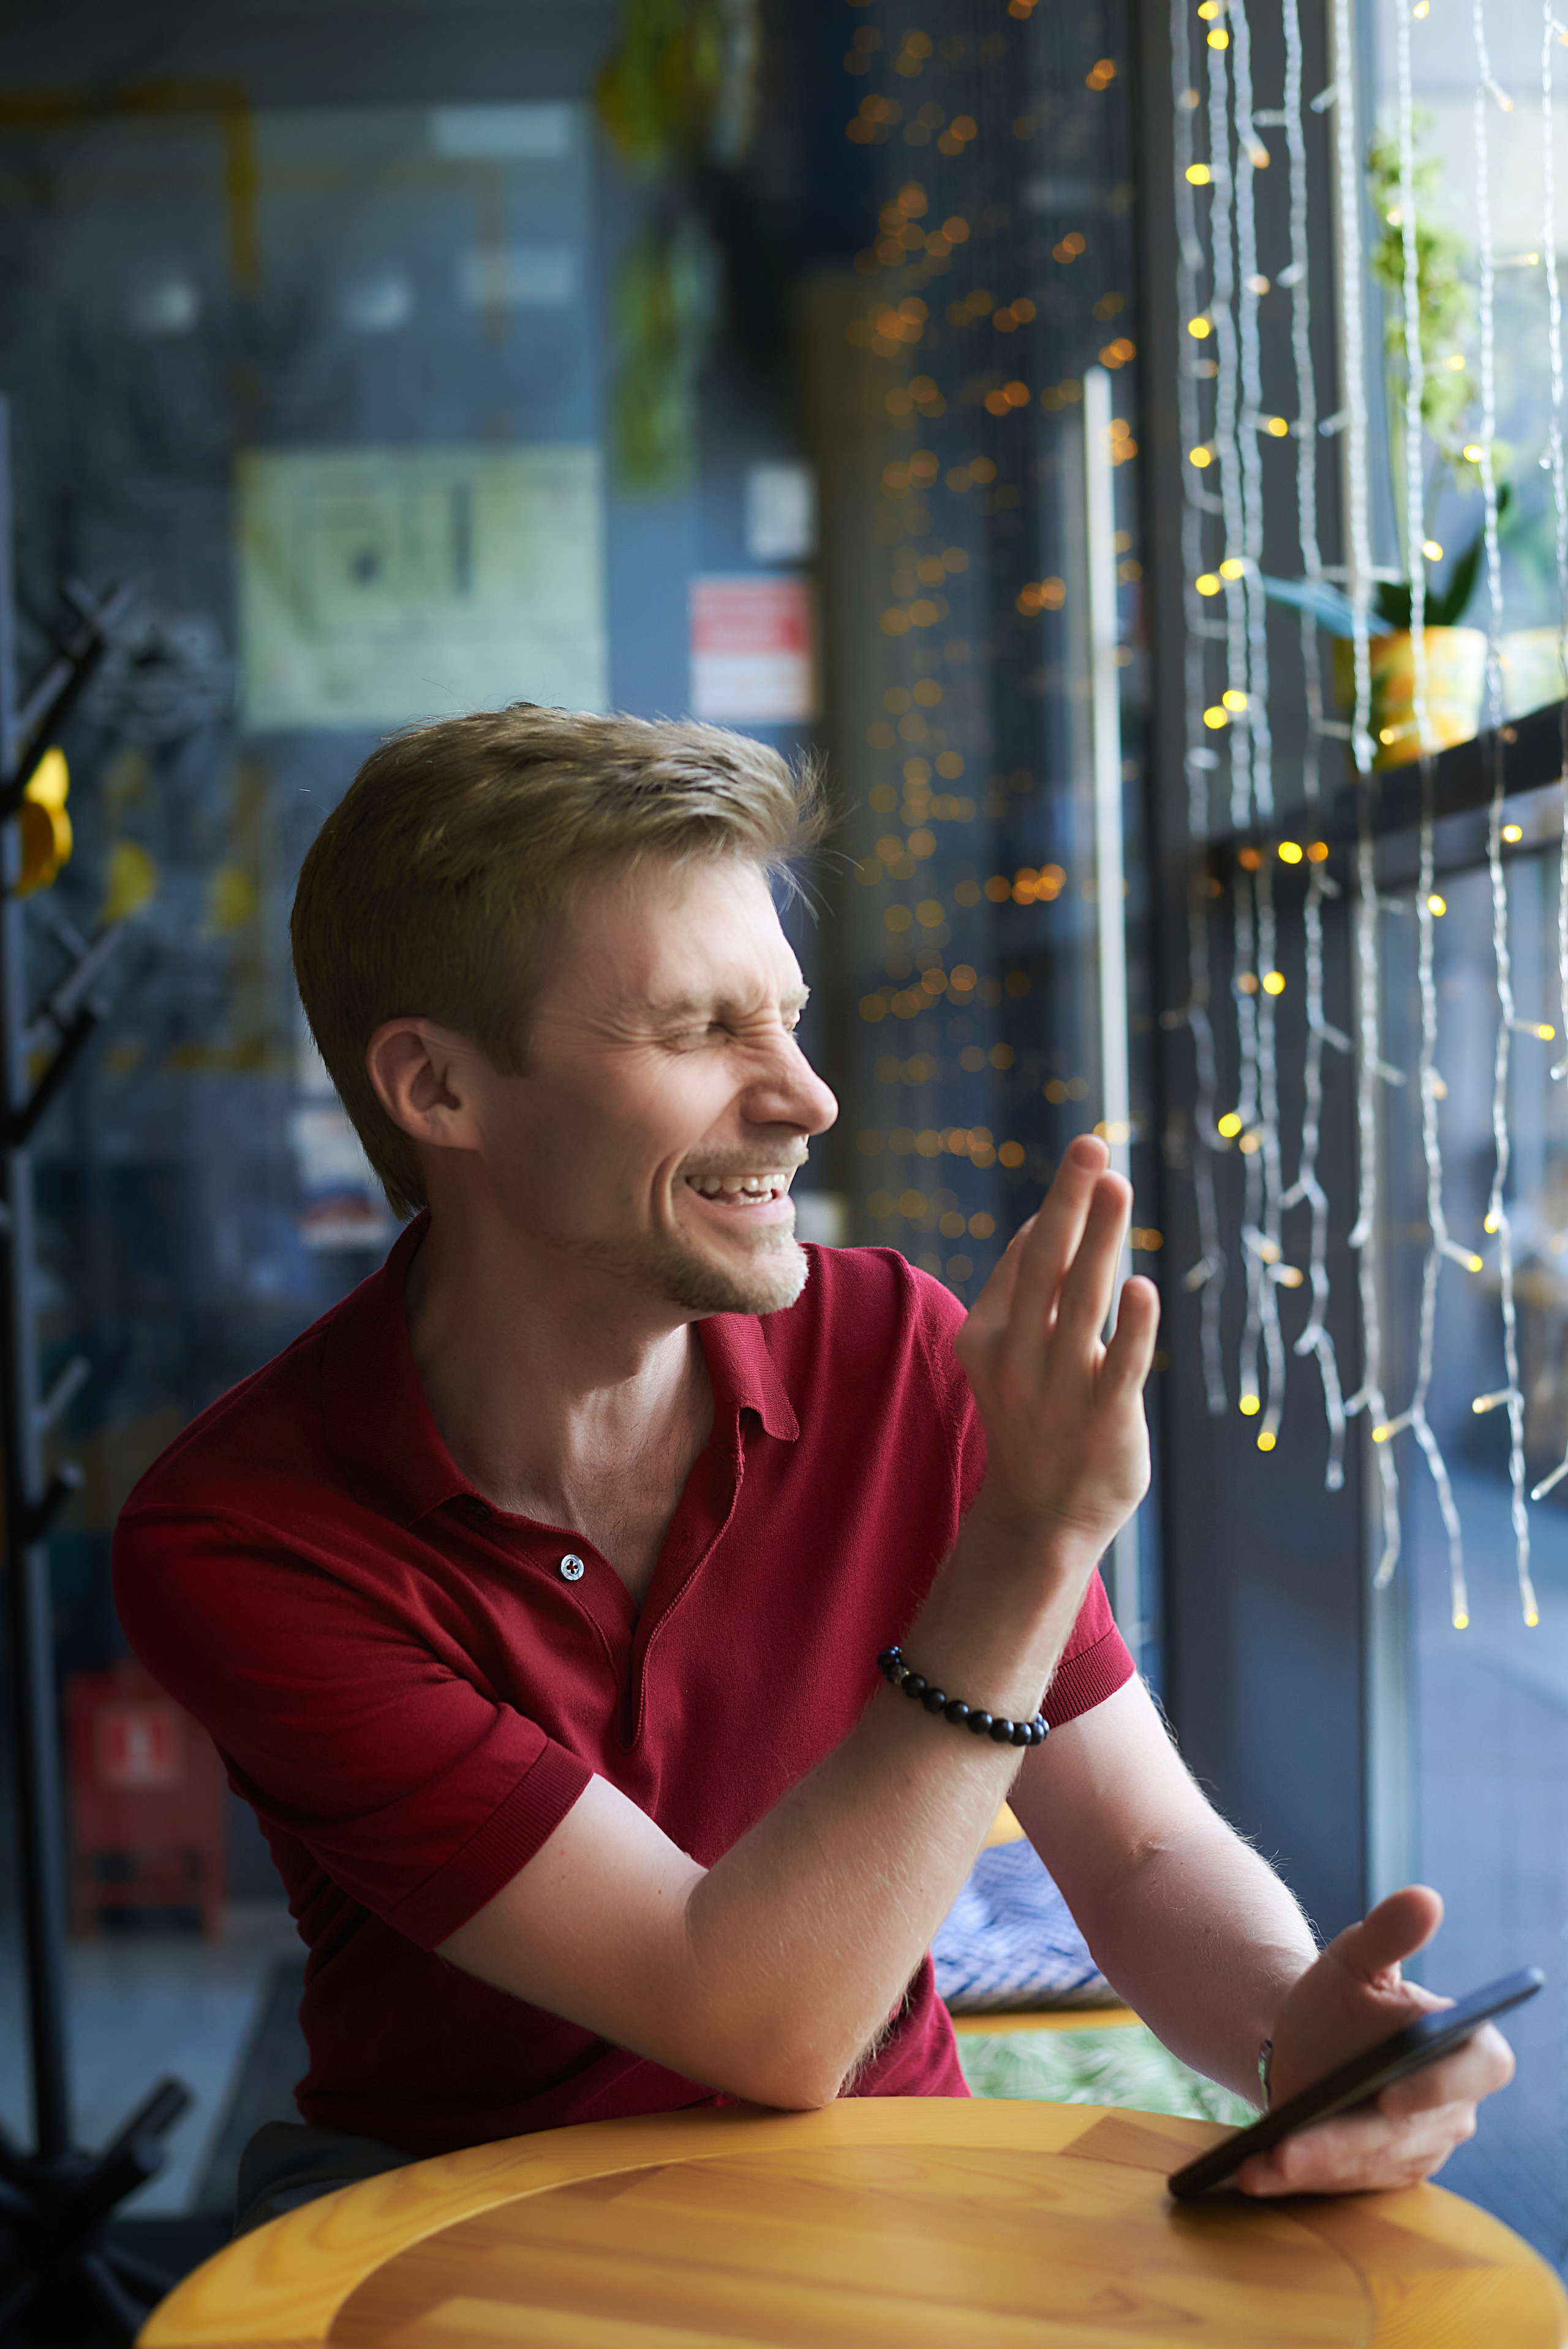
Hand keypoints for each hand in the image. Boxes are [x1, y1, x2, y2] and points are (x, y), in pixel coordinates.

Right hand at [953, 1134, 1158, 1557]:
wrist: (1042, 1519)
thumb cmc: (1033, 1421)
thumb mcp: (1007, 1355)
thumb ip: (1020, 1293)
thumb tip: (1036, 1224)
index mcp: (986, 1336)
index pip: (1025, 1260)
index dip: (1058, 1209)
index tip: (1088, 1159)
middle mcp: (1016, 1357)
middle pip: (1045, 1264)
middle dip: (1067, 1202)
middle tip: (1090, 1145)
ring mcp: (1060, 1389)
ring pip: (1082, 1301)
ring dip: (1101, 1239)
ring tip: (1117, 1186)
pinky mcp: (1104, 1420)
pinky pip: (1121, 1366)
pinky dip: (1134, 1327)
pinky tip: (1143, 1287)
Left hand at [1236, 1885, 1515, 2196]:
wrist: (1303, 2039)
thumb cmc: (1340, 1995)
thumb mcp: (1356, 1958)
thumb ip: (1389, 1932)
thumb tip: (1424, 1897)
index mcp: (1465, 2049)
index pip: (1480, 2070)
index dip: (1444, 2085)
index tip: (1394, 2092)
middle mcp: (1453, 2109)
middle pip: (1408, 2132)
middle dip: (1348, 2139)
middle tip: (1296, 2142)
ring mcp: (1420, 2149)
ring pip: (1369, 2162)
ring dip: (1316, 2164)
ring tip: (1266, 2159)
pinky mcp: (1382, 2175)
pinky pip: (1342, 2183)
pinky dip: (1295, 2180)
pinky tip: (1253, 2173)